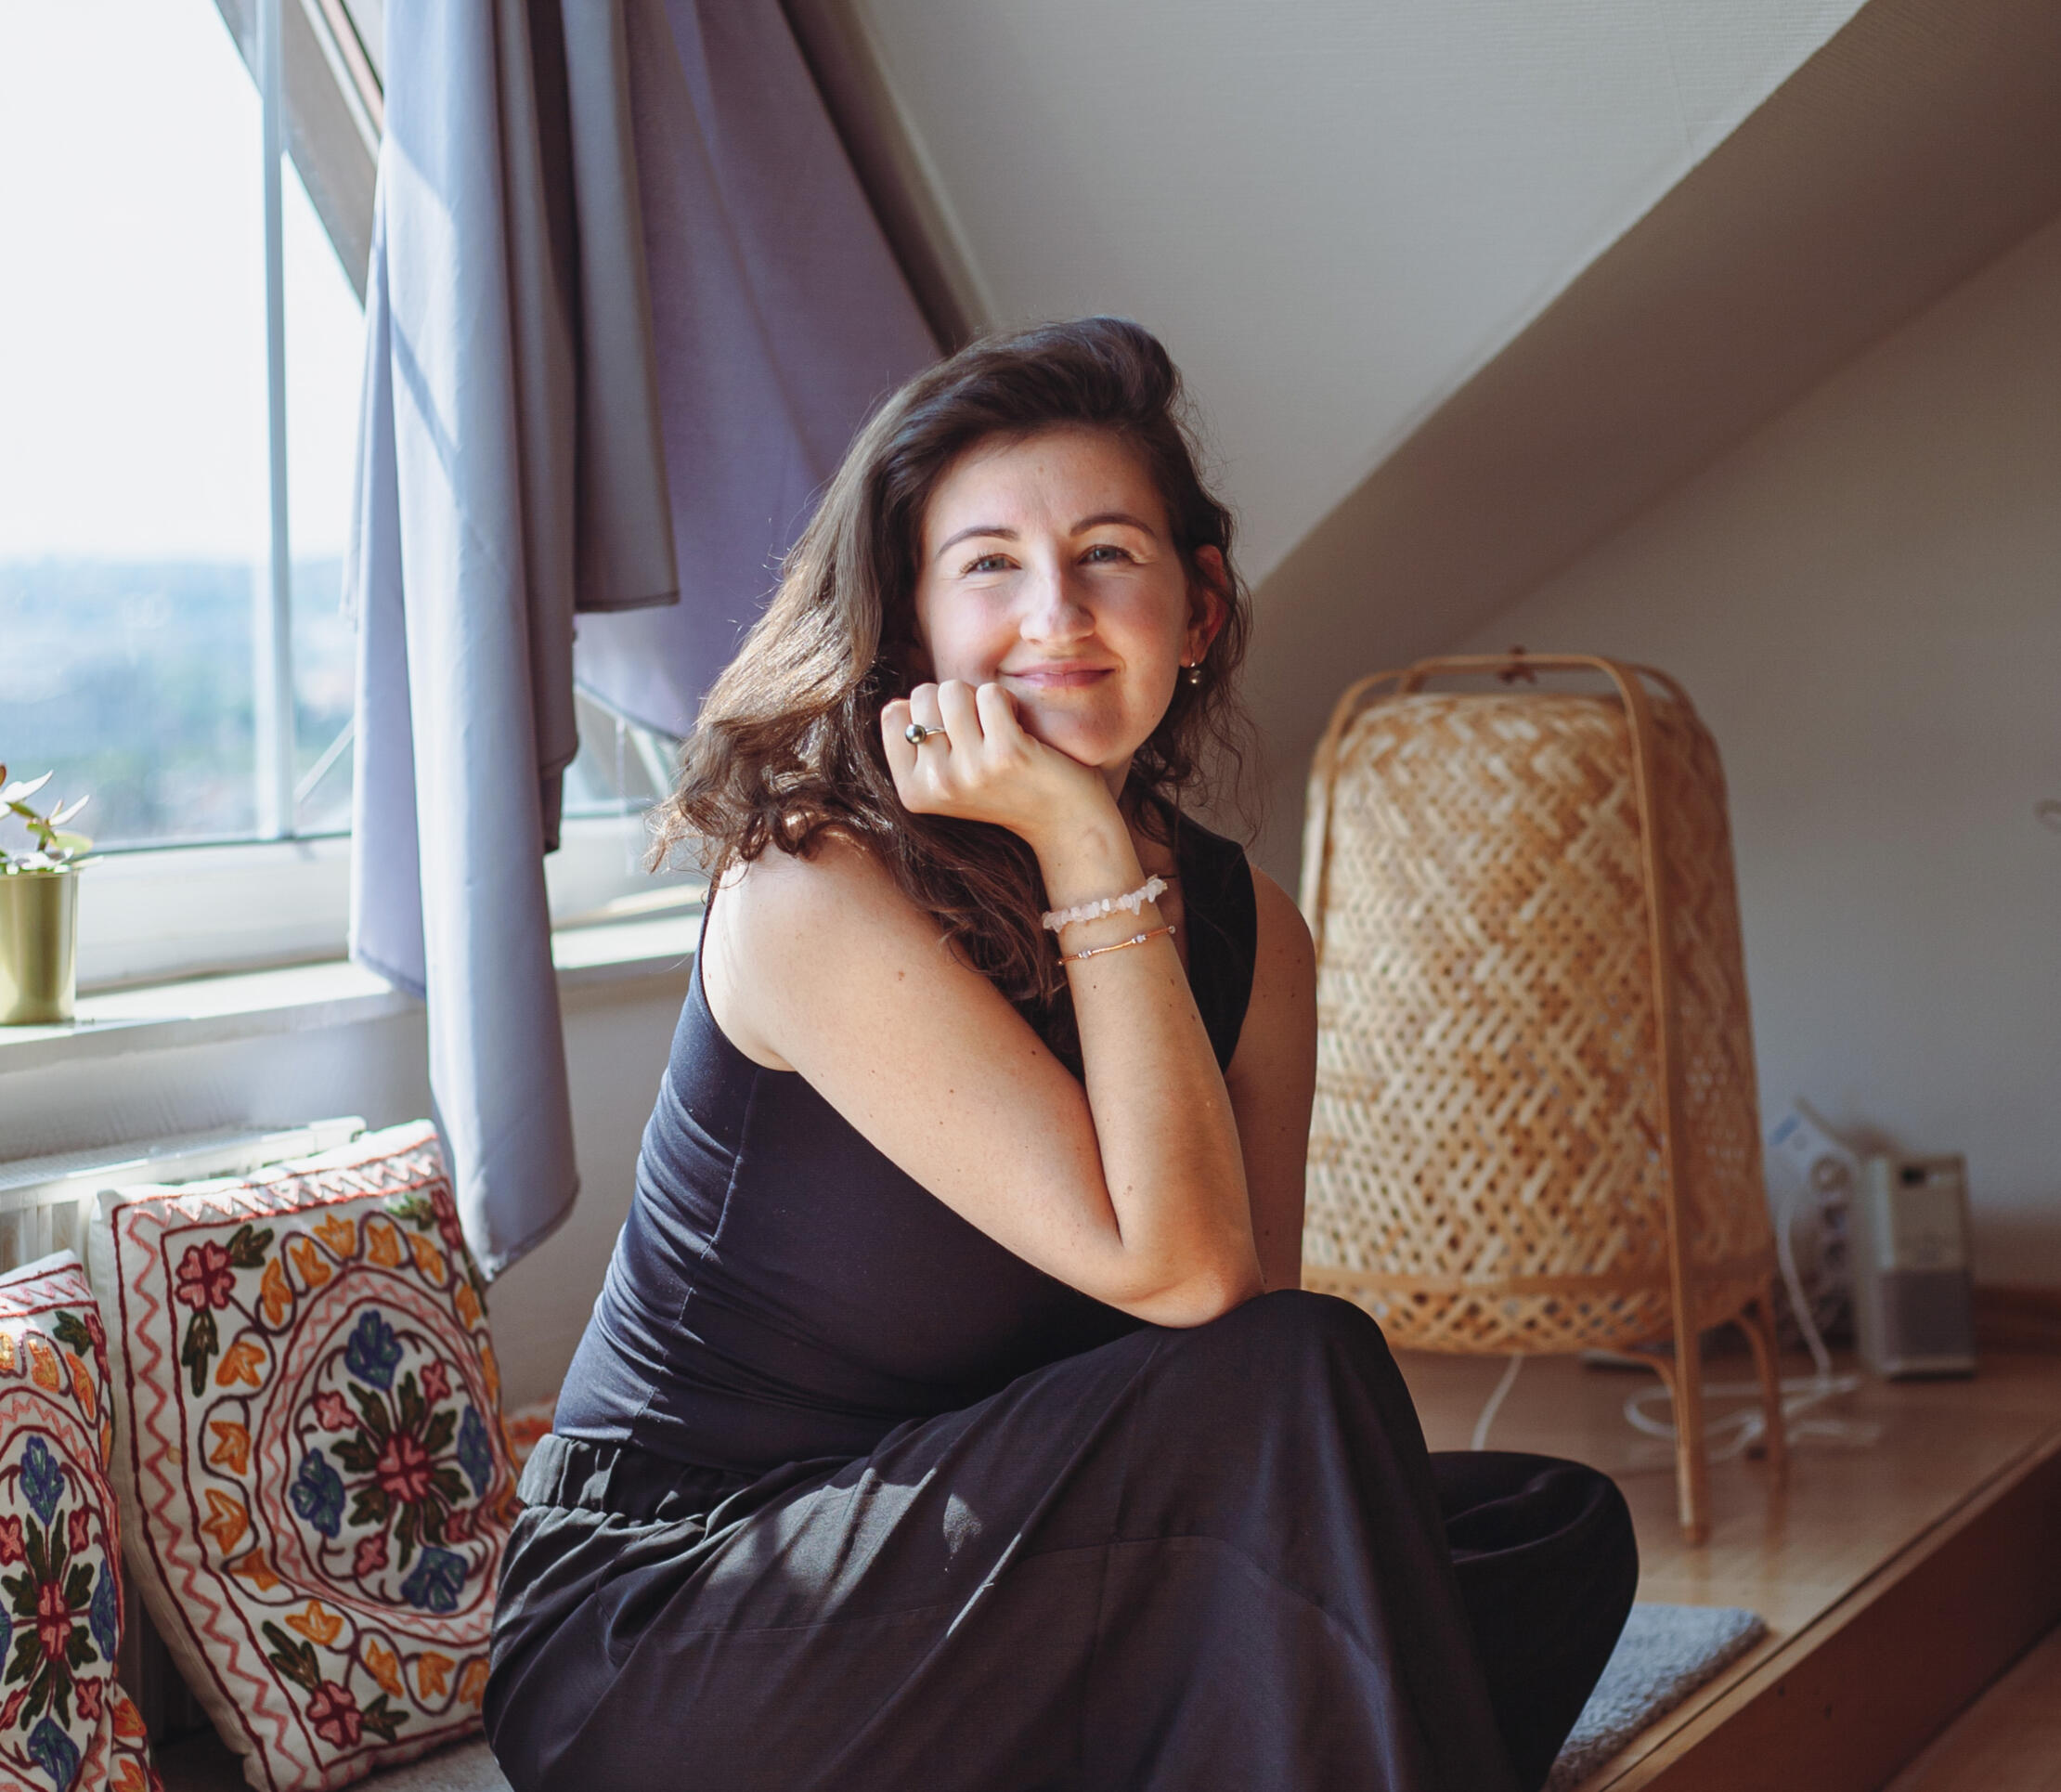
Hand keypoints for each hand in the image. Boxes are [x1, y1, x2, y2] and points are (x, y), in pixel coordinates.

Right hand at [881, 680, 1116, 849]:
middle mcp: (936, 784)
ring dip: (981, 697)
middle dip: (954, 700)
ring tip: (998, 726)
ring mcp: (970, 770)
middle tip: (981, 730)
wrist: (1062, 820)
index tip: (953, 736)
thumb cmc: (1003, 786)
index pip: (894, 714)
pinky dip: (1008, 700)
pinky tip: (1019, 726)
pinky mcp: (1007, 754)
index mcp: (912, 791)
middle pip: (924, 695)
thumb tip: (900, 702)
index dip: (926, 711)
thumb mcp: (946, 777)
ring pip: (955, 690)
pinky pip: (991, 693)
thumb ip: (918, 744)